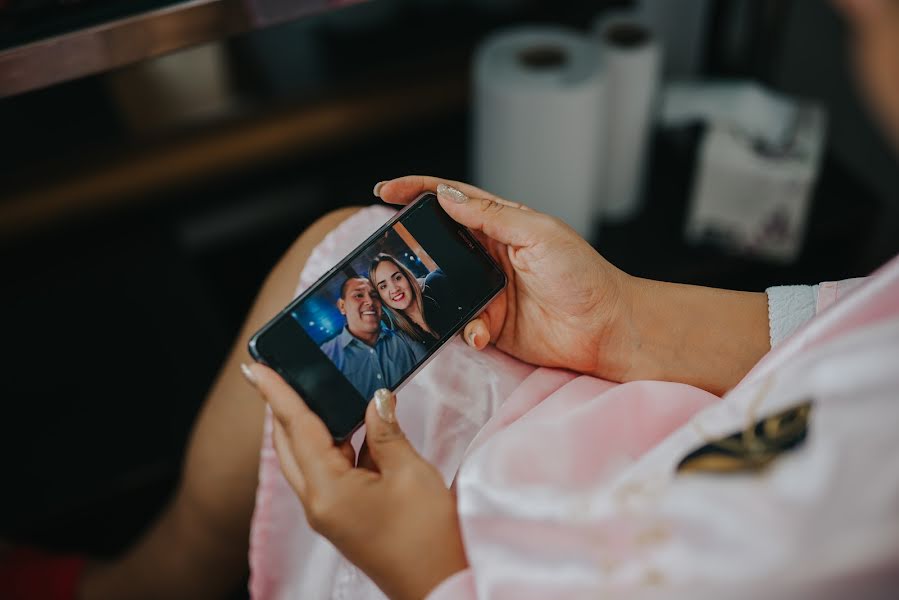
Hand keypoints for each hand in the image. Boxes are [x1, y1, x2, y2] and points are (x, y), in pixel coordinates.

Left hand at [243, 363, 466, 599]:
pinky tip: (355, 427)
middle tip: (281, 374)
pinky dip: (337, 445)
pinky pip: (330, 472)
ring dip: (312, 427)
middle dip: (285, 409)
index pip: (297, 428)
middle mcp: (319, 503)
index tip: (257, 367)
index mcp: (327, 491)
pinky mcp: (345, 517)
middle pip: (291, 445)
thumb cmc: (428, 535)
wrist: (442, 584)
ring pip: (309, 459)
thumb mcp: (409, 472)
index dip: (278, 393)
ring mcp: (330, 513)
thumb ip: (385, 430)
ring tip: (319, 392)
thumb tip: (375, 398)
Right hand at [377, 176, 634, 381]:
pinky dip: (465, 329)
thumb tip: (447, 196)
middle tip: (387, 249)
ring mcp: (488, 290)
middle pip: (439, 243)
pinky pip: (461, 324)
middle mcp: (490, 255)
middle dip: (412, 246)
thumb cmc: (584, 277)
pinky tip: (480, 332)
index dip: (417, 191)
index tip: (385, 190)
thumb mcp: (539, 235)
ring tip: (421, 296)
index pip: (452, 200)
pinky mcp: (491, 324)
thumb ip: (492, 216)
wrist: (607, 330)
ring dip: (434, 294)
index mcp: (502, 224)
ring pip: (444, 287)